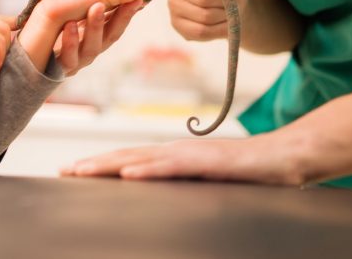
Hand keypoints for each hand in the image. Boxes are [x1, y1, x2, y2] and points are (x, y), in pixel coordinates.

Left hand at [52, 0, 172, 75]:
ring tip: (95, 5)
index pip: (119, 19)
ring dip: (96, 26)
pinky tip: (69, 25)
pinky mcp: (62, 67)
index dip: (132, 8)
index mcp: (97, 33)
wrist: (31, 59)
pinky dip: (71, 42)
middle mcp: (92, 46)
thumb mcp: (69, 10)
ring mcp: (79, 58)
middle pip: (112, 34)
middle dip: (122, 16)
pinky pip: (69, 58)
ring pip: (92, 47)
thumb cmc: (53, 28)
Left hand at [59, 132, 304, 185]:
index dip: (100, 165)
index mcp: (174, 157)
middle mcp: (176, 151)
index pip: (129, 161)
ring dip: (109, 165)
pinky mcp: (208, 162)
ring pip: (141, 159)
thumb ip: (184, 187)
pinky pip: (172, 167)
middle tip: (64, 171)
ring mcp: (191, 155)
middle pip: (126, 157)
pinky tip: (128, 174)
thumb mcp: (208, 184)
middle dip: (93, 164)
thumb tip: (159, 199)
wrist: (287, 159)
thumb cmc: (250, 174)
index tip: (72, 172)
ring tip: (82, 171)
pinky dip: (148, 170)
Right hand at [167, 0, 246, 41]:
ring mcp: (173, 8)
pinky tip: (226, 26)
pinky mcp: (177, 25)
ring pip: (203, 16)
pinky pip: (200, 31)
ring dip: (224, 17)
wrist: (228, 5)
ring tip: (231, 13)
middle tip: (233, 3)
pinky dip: (218, 30)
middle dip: (223, 3)